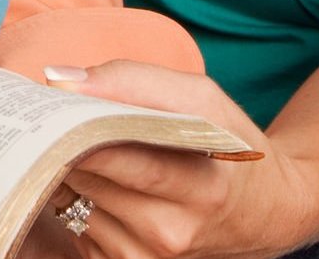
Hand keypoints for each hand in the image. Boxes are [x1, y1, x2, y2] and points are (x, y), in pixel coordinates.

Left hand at [42, 62, 308, 258]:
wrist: (264, 211)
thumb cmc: (230, 145)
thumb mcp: (202, 99)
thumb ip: (134, 81)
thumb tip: (59, 79)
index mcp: (202, 188)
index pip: (122, 160)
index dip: (80, 129)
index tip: (54, 102)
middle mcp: (173, 232)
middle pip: (89, 178)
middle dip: (65, 142)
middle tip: (57, 115)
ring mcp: (149, 258)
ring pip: (75, 202)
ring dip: (70, 170)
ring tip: (90, 149)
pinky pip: (76, 227)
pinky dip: (79, 199)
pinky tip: (103, 184)